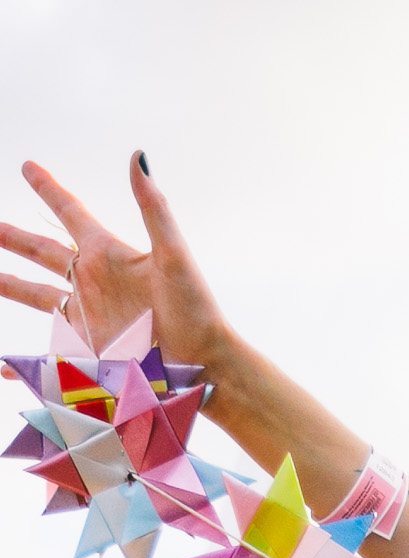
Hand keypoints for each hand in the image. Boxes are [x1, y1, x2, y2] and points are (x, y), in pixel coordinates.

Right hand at [0, 157, 230, 368]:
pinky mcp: (88, 350)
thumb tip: (138, 157)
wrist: (205, 365)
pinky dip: (23, 361)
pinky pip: (49, 352)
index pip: (71, 213)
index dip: (49, 190)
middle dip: (15, 238)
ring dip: (12, 286)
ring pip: (38, 297)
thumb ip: (153, 207)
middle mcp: (94, 283)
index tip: (27, 167)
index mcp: (109, 255)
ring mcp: (89, 317)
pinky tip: (7, 367)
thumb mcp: (174, 255)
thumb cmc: (196, 310)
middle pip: (44, 253)